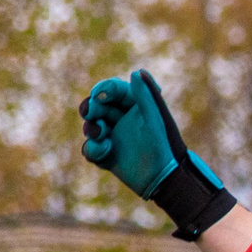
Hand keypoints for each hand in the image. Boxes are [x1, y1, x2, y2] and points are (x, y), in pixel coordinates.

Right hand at [78, 69, 235, 239]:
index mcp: (133, 106)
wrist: (161, 179)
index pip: (113, 91)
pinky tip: (106, 151)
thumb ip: (145, 96)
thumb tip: (136, 72)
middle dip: (92, 108)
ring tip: (102, 134)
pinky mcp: (105, 155)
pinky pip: (90, 149)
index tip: (100, 95)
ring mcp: (111, 136)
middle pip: (96, 107)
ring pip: (91, 127)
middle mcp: (120, 119)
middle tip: (91, 113)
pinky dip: (94, 149)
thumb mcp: (153, 119)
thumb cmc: (161, 146)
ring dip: (92, 128)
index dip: (104, 90)